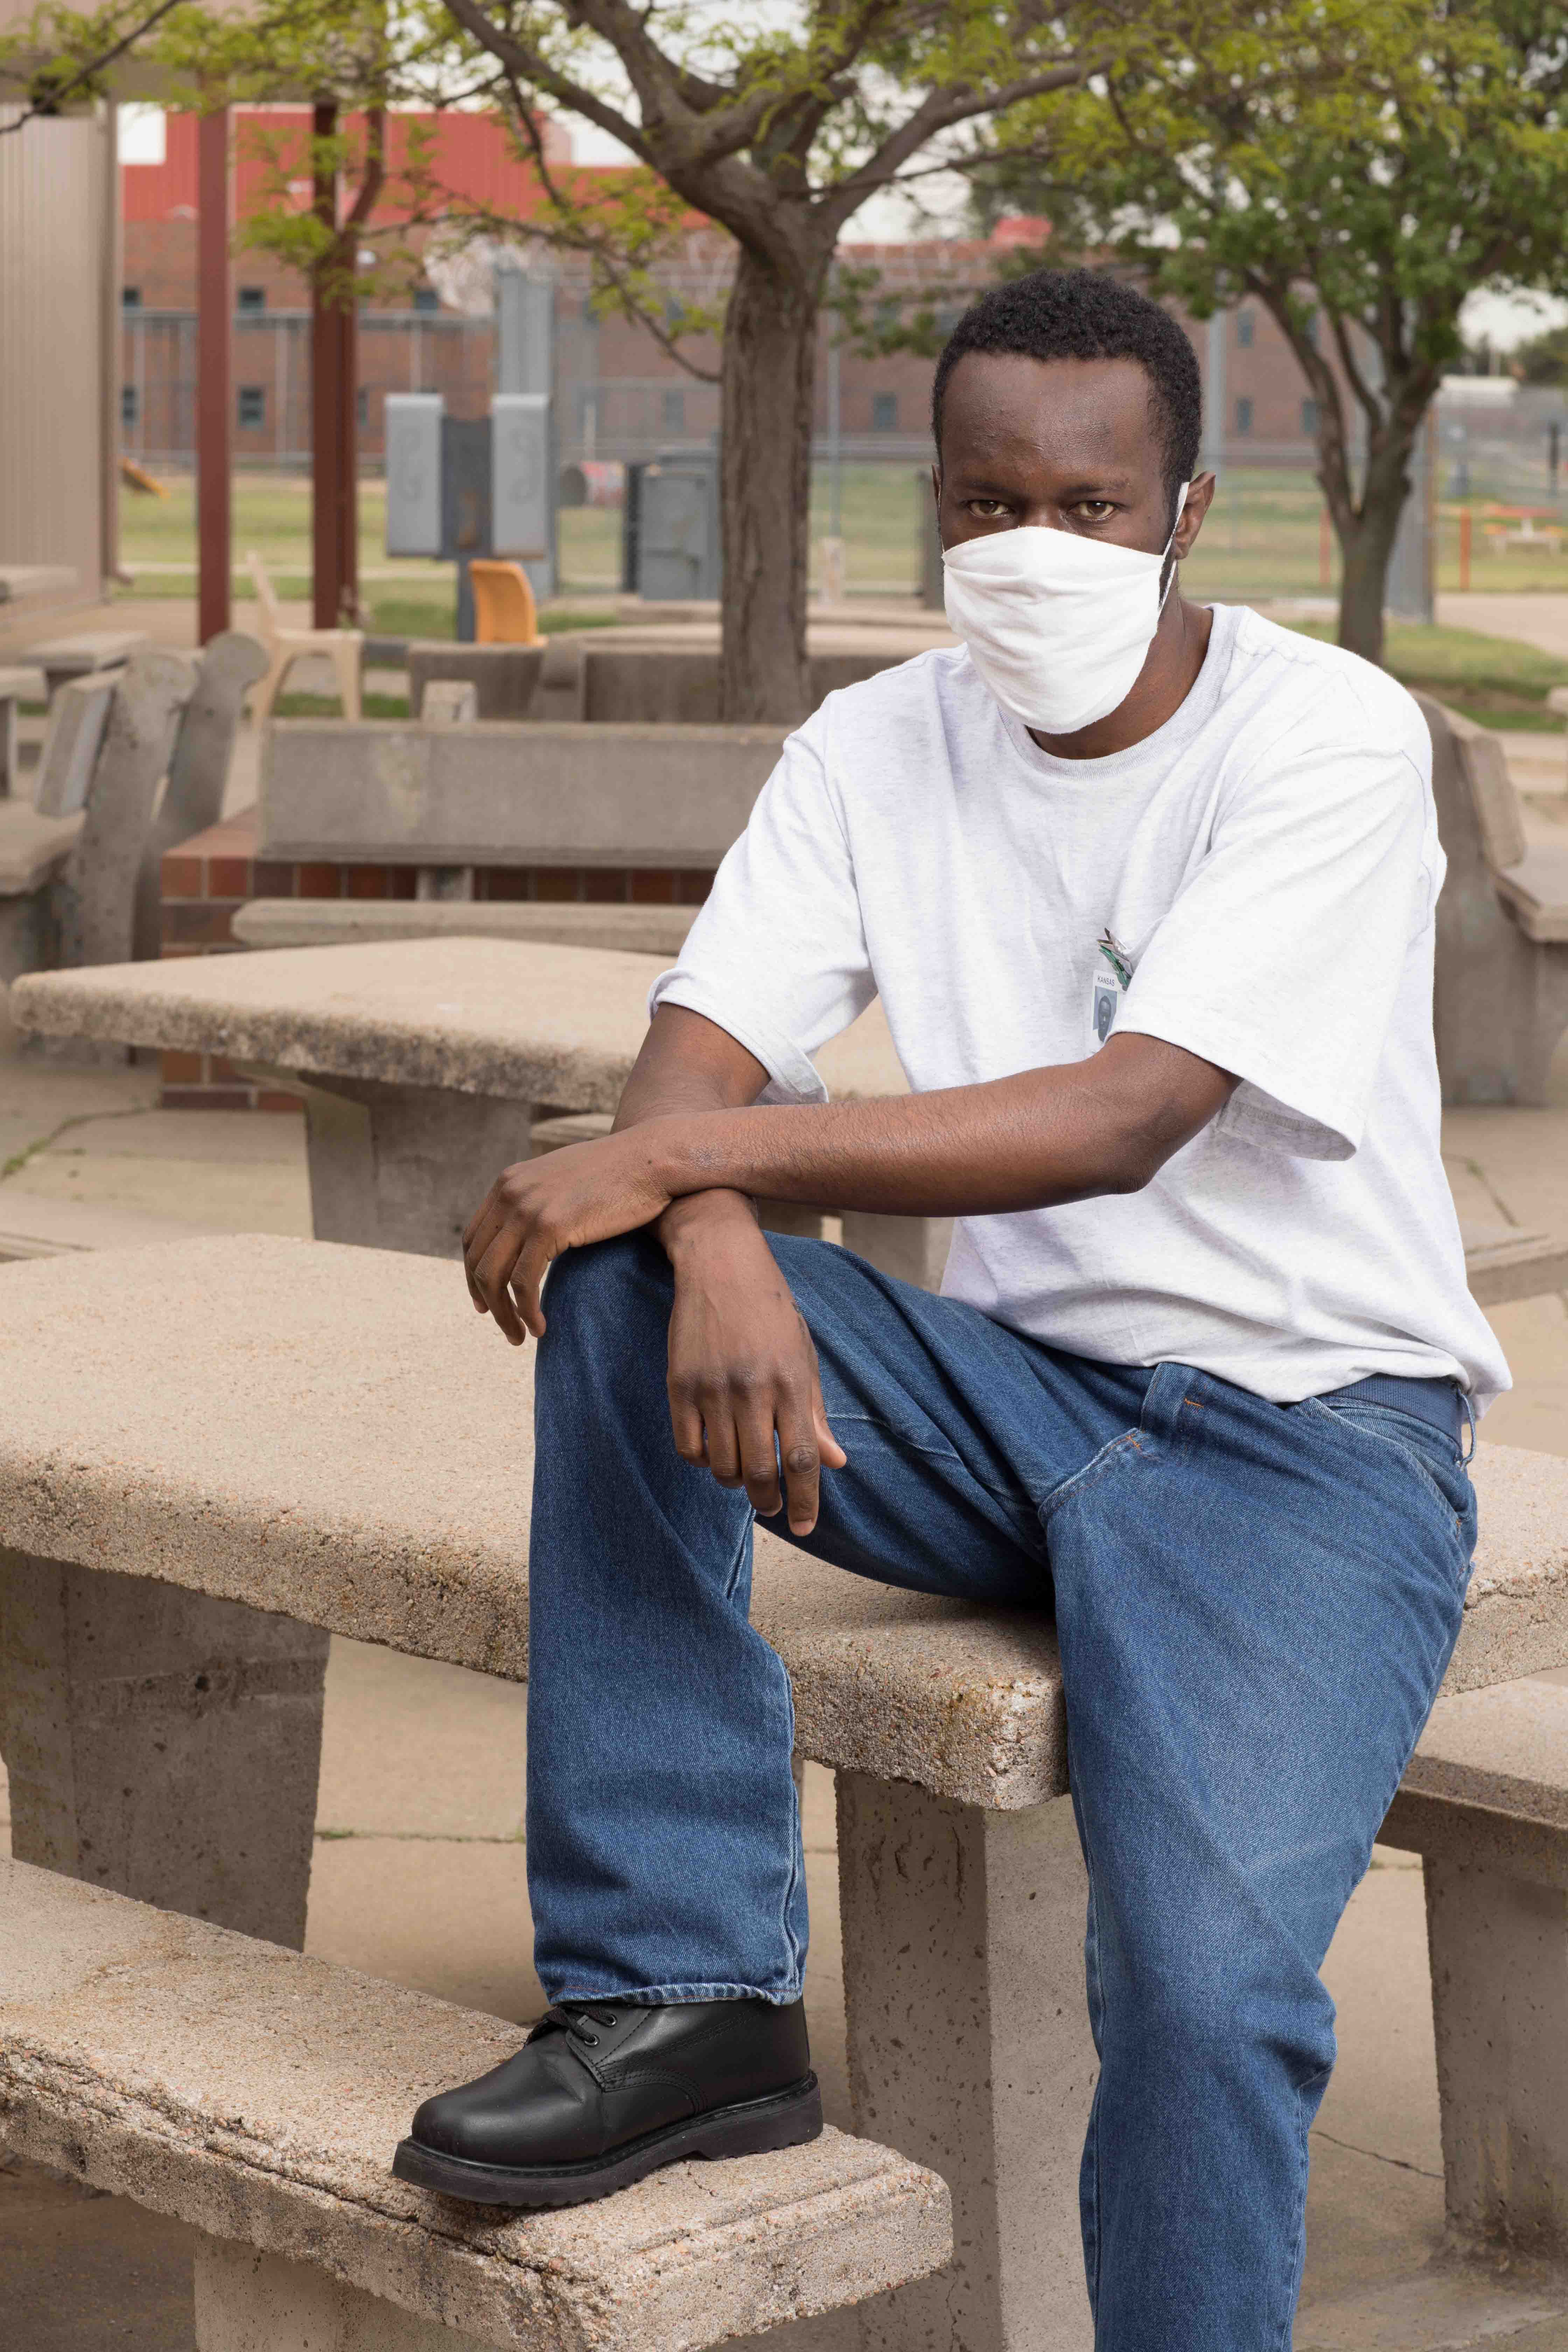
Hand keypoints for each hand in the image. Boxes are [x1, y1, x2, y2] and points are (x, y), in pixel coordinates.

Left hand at [464, 1133, 673, 1343]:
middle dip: (487, 1302)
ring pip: (494, 1277)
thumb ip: (541, 1201)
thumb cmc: (620, 1174)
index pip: (473, 1239)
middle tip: (506, 1329)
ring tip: (520, 1337)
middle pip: (478, 1261)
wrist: (651, 1159)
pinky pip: (524, 1283)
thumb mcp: (565, 1181)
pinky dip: (527, 1311)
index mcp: (509, 1181)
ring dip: (504, 1315)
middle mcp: (510, 1193)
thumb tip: (535, 1233)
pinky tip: (540, 1327)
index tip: (486, 1303)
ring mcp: (527, 1208)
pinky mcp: (550, 1226)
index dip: (473, 1276)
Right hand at [664, 1202, 845, 1535]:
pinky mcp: (679, 1383)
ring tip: (741, 1472)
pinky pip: (688, 1446)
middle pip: (759, 1471)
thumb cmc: (771, 1312)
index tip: (804, 1528)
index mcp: (791, 1382)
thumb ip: (815, 1413)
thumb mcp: (804, 1356)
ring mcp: (712, 1388)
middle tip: (770, 1506)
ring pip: (720, 1465)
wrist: (721, 1265)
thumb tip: (835, 1463)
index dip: (805, 1501)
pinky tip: (712, 1450)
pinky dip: (701, 1460)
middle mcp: (752, 1389)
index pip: (801, 1459)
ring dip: (733, 1480)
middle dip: (767, 1500)